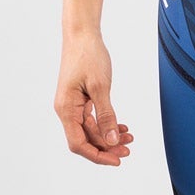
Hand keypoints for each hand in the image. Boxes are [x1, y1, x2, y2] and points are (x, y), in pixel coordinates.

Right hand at [55, 32, 133, 164]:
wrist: (82, 35)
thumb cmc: (88, 56)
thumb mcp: (100, 87)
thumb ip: (106, 115)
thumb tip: (112, 140)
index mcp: (66, 109)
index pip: (78, 143)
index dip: (97, 155)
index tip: (117, 160)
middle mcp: (66, 110)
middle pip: (85, 140)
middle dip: (107, 147)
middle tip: (128, 149)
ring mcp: (72, 105)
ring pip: (90, 130)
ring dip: (109, 136)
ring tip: (129, 137)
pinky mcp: (79, 99)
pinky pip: (92, 119)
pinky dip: (106, 124)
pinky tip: (121, 126)